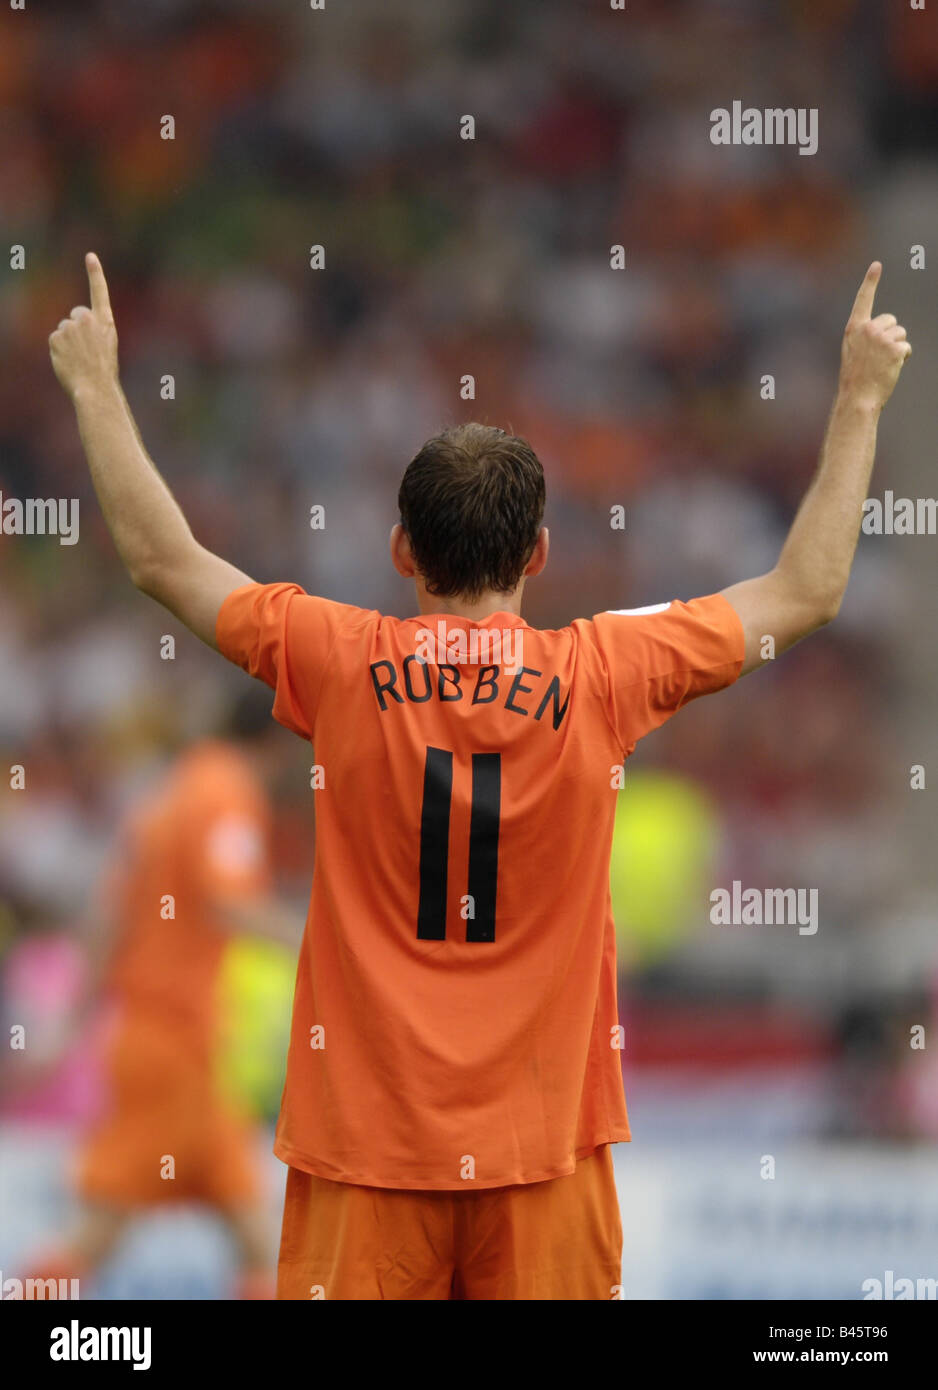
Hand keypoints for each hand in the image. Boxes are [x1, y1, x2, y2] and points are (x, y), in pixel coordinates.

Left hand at [49, 252, 118, 401]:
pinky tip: (68, 361)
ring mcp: (70, 327)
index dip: (95, 273)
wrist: (95, 388)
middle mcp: (87, 320)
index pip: (99, 292)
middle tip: (85, 350)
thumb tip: (74, 326)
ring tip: (78, 359)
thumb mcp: (107, 346)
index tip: (90, 256)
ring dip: (68, 342)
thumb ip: (94, 330)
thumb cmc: (104, 371)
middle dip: (76, 327)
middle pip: (76, 315)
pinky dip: (58, 350)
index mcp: (105, 322)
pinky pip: (54, 340)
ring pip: (64, 329)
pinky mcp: (56, 336)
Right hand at [838, 262, 910, 410]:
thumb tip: (887, 332)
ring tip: (882, 364)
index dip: (870, 281)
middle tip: (878, 356)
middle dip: (891, 335)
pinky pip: (906, 347)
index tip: (876, 265)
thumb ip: (865, 336)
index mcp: (854, 328)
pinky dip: (903, 358)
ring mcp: (882, 338)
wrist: (857, 397)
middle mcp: (867, 329)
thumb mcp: (853, 352)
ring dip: (897, 348)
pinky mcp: (895, 348)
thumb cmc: (855, 378)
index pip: (863, 300)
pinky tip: (890, 368)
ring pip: (900, 334)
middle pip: (891, 320)